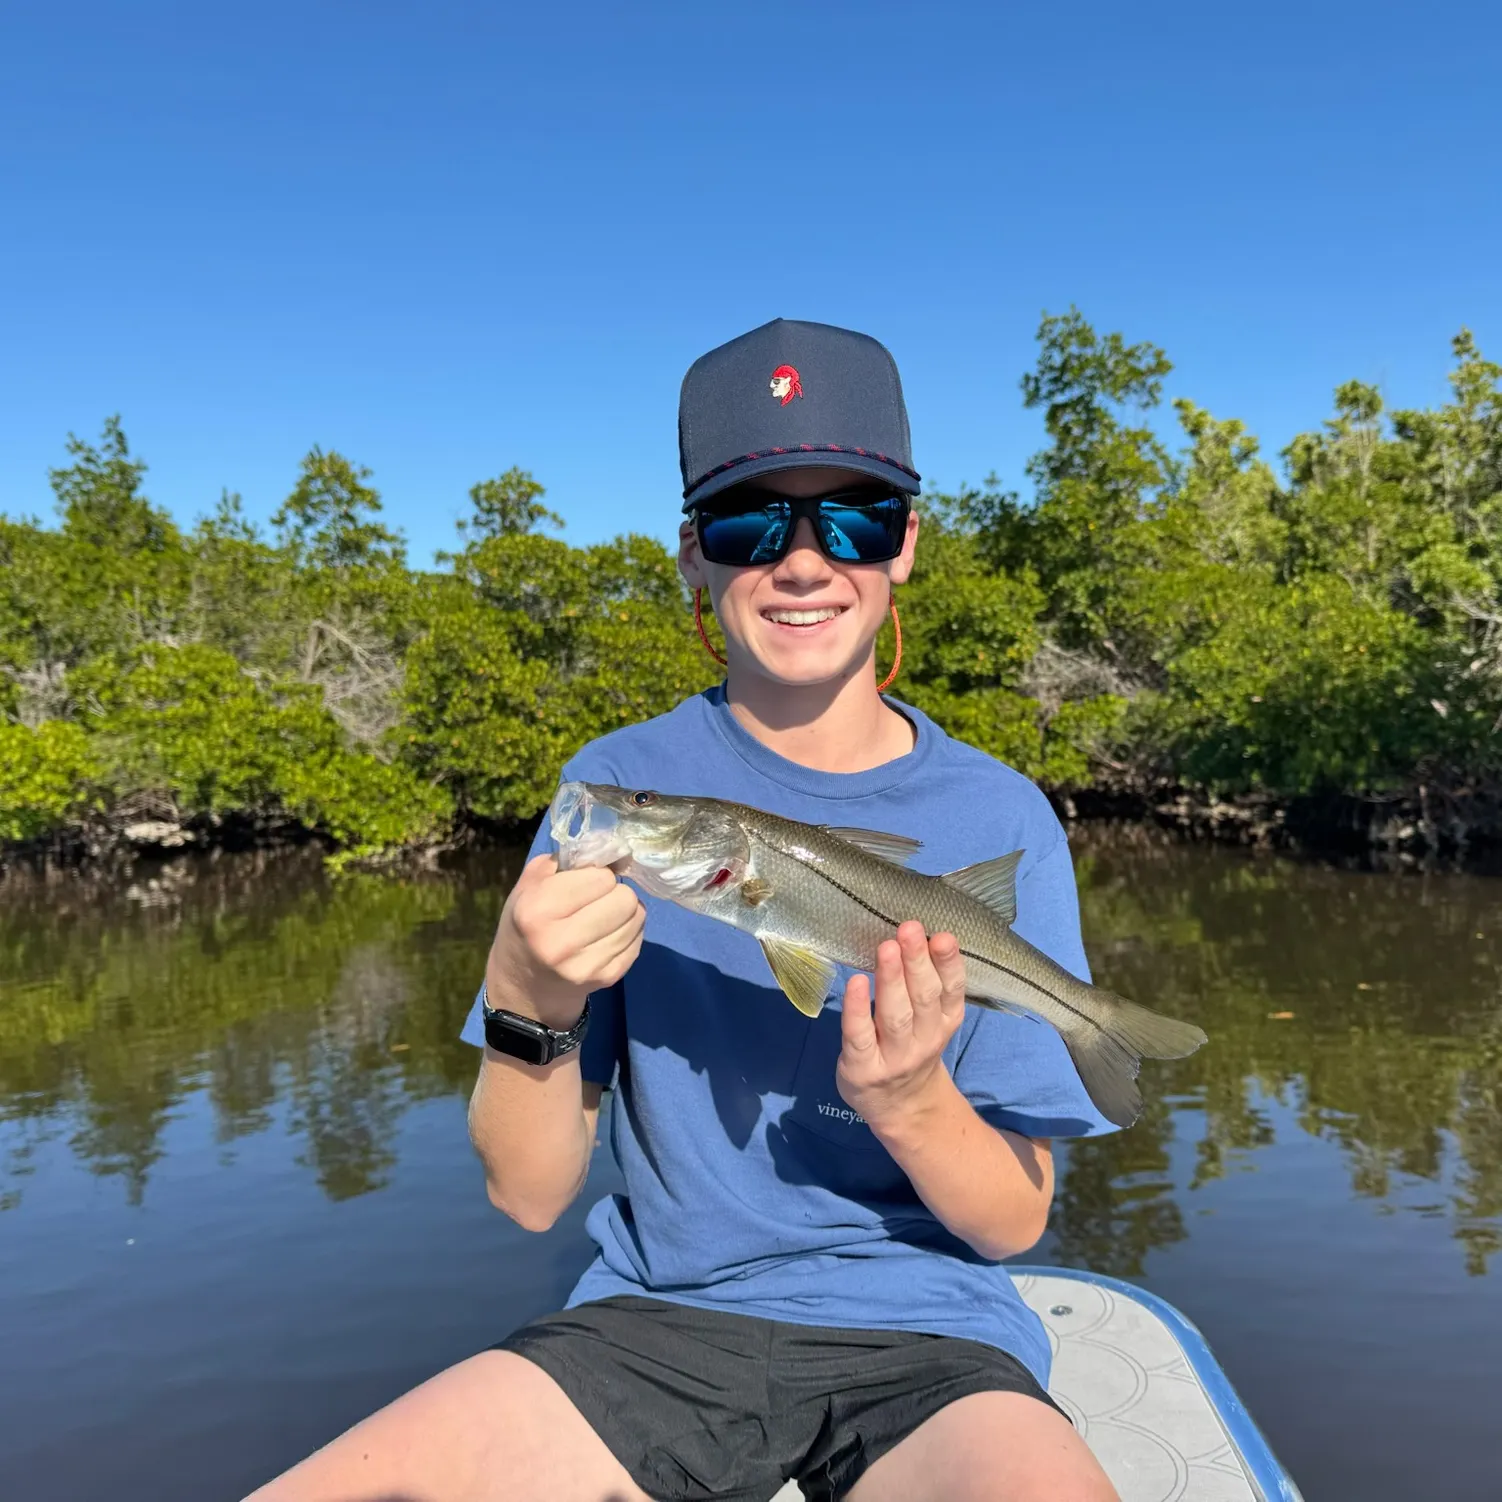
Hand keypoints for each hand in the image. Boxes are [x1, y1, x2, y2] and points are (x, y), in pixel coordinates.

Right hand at [486, 855, 644, 1029]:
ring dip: (626, 912)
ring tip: (605, 916)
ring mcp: (586, 965)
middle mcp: (561, 942)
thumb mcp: (528, 887)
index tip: (586, 883)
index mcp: (537, 911)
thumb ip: (563, 861)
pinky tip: (608, 935)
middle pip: (624, 898)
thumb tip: (613, 852)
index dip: (597, 875)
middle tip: (599, 900)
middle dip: (615, 893)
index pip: (601, 877)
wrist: (525, 986)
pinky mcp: (607, 979)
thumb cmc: (526, 925)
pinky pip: (638, 941)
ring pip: (637, 918)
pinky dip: (629, 932)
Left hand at [837, 921, 967, 1132]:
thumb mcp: (932, 1020)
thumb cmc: (912, 1047)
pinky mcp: (863, 1068)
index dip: (949, 964)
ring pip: (896, 1016)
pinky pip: (860, 1036)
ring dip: (892, 979)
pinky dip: (858, 1008)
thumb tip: (916, 935)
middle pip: (924, 999)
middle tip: (910, 929)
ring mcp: (894, 1057)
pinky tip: (856, 982)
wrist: (901, 1107)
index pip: (951, 991)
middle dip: (918, 962)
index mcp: (945, 1023)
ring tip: (887, 948)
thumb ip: (928, 984)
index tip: (943, 936)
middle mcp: (924, 1040)